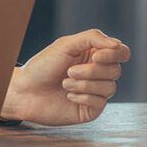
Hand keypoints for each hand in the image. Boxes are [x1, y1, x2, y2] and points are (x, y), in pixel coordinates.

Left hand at [1, 29, 130, 125]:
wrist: (25, 91)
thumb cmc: (43, 66)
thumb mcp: (66, 45)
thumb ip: (92, 38)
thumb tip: (118, 44)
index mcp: (94, 55)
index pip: (121, 52)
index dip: (114, 54)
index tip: (96, 56)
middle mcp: (98, 73)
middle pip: (116, 70)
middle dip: (91, 71)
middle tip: (69, 71)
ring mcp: (96, 92)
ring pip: (110, 87)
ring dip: (84, 84)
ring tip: (64, 83)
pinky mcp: (91, 109)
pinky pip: (100, 102)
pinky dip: (83, 96)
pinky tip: (68, 95)